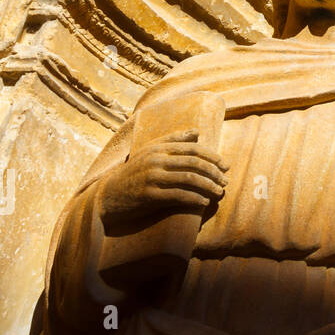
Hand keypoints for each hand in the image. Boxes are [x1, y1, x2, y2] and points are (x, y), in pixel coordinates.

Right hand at [98, 130, 227, 226]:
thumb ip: (174, 140)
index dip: (212, 157)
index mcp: (159, 148)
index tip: (225, 166)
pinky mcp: (148, 195)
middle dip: (214, 173)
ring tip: (219, 193)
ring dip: (208, 187)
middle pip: (194, 164)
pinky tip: (204, 203)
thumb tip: (197, 132)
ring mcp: (152, 177)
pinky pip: (178, 196)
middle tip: (225, 181)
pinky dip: (194, 199)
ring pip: (189, 179)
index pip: (193, 149)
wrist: (109, 193)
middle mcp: (156, 160)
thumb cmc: (135, 171)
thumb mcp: (151, 151)